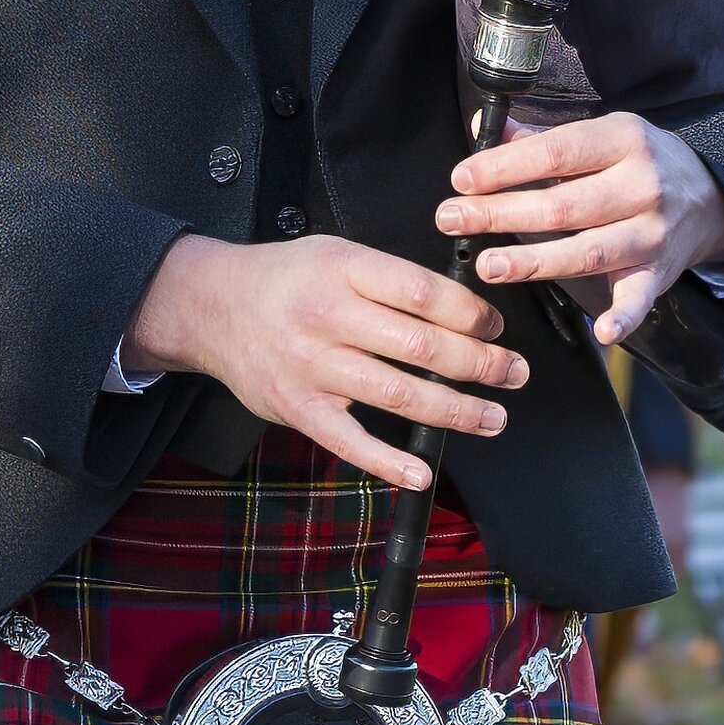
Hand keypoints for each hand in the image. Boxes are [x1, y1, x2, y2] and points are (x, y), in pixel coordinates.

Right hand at [122, 231, 523, 498]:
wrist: (210, 305)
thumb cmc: (282, 279)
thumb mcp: (336, 252)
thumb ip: (392, 277)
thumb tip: (463, 310)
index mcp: (344, 269)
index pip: (425, 294)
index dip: (472, 314)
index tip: (496, 328)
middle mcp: (329, 317)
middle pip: (422, 347)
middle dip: (481, 365)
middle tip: (513, 373)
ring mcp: (312, 367)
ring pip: (398, 395)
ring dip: (455, 411)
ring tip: (493, 417)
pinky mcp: (298, 408)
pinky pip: (349, 442)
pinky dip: (388, 462)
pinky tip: (421, 472)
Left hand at [434, 109, 723, 343]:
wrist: (712, 197)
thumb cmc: (639, 163)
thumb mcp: (601, 135)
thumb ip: (541, 139)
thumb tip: (481, 131)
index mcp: (623, 139)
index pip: (556, 151)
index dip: (506, 166)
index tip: (462, 179)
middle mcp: (642, 184)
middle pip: (564, 205)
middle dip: (502, 213)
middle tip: (452, 220)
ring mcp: (652, 232)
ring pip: (589, 251)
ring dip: (536, 262)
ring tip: (489, 266)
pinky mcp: (660, 273)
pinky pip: (641, 298)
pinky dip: (624, 316)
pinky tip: (602, 330)